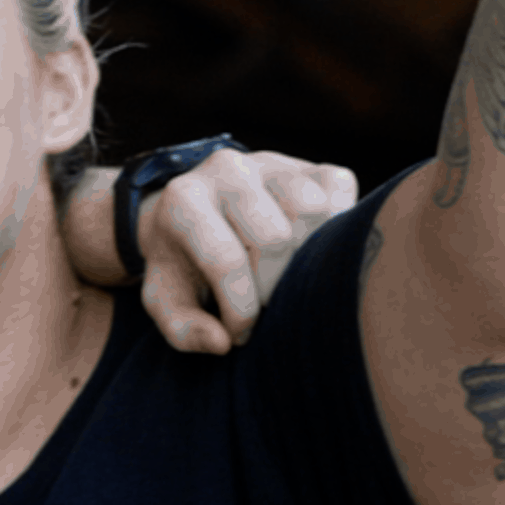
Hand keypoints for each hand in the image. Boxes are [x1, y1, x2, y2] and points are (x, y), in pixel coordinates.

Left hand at [136, 149, 358, 355]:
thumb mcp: (165, 300)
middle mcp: (226, 169)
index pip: (225, 259)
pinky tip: (318, 249)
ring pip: (311, 210)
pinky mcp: (307, 164)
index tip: (240, 334)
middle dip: (274, 287)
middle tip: (266, 308)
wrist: (195, 212)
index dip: (240, 309)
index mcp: (183, 200)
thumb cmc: (183, 265)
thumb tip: (221, 342)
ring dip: (309, 257)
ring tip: (289, 279)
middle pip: (273, 237)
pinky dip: (340, 223)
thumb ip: (183, 329)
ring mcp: (271, 162)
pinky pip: (339, 187)